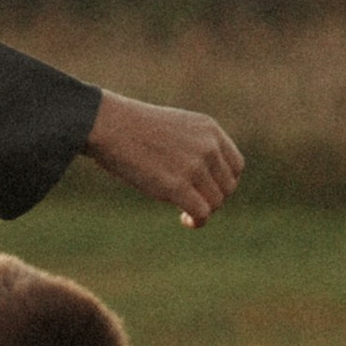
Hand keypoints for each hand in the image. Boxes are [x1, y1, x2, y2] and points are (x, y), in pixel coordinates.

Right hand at [83, 91, 244, 228]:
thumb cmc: (131, 128)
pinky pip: (202, 212)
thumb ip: (193, 147)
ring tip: (185, 212)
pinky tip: (185, 220)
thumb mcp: (173, 128)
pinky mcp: (177, 185)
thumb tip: (201, 181)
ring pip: (216, 202)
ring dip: (203, 211)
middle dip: (212, 199)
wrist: (109, 124)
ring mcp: (194, 166)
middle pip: (228, 187)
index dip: (224, 183)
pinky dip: (197, 221)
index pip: (236, 166)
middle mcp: (208, 146)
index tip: (205, 189)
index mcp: (209, 129)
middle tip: (191, 202)